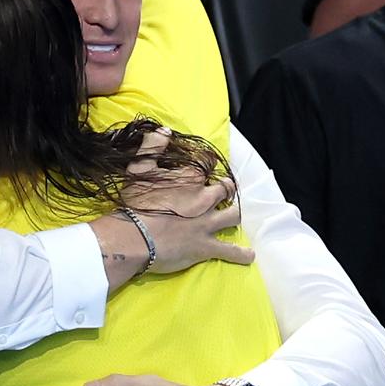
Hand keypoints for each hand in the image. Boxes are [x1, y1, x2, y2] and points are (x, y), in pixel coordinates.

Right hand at [123, 129, 253, 272]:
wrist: (134, 237)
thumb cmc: (134, 203)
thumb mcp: (138, 168)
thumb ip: (152, 146)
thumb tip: (164, 130)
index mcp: (190, 179)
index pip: (207, 163)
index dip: (208, 162)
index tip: (208, 163)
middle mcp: (204, 199)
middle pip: (226, 189)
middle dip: (227, 187)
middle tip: (226, 188)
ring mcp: (207, 224)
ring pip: (233, 216)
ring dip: (236, 214)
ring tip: (237, 214)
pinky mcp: (205, 246)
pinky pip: (229, 250)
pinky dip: (240, 253)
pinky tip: (250, 255)